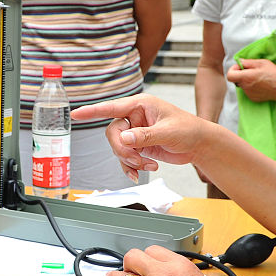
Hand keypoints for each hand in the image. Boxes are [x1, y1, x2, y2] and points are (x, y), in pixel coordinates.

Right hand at [71, 95, 211, 179]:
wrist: (199, 145)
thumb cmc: (188, 129)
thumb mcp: (167, 132)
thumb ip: (144, 136)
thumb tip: (125, 139)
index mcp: (141, 104)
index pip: (112, 108)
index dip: (92, 111)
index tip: (76, 114)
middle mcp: (135, 116)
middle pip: (113, 133)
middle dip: (122, 150)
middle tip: (136, 159)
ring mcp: (136, 132)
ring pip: (118, 147)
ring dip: (129, 160)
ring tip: (147, 165)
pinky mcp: (139, 145)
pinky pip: (125, 157)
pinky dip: (131, 166)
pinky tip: (142, 170)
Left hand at [226, 59, 275, 102]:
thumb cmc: (274, 74)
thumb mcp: (262, 63)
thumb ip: (248, 62)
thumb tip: (239, 61)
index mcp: (246, 77)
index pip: (229, 75)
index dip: (233, 69)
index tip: (241, 67)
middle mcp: (245, 87)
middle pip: (236, 79)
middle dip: (241, 74)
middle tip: (252, 71)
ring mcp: (249, 94)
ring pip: (243, 85)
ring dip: (247, 80)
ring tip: (259, 78)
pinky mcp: (253, 98)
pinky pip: (248, 91)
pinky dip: (252, 87)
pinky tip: (261, 84)